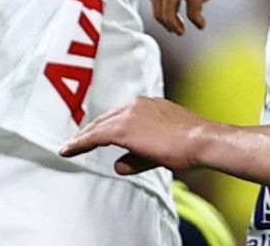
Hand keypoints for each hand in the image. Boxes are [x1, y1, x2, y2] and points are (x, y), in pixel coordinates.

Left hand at [60, 97, 205, 173]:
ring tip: (70, 147)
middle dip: (90, 129)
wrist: (199, 140)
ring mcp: (130, 114)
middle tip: (76, 141)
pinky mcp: (123, 128)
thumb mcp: (160, 150)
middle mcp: (138, 104)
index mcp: (149, 105)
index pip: (121, 115)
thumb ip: (137, 157)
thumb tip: (118, 165)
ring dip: (83, 136)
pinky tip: (69, 150)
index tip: (95, 134)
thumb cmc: (189, 144)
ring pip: (99, 125)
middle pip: (106, 118)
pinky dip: (80, 143)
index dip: (106, 125)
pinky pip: (95, 136)